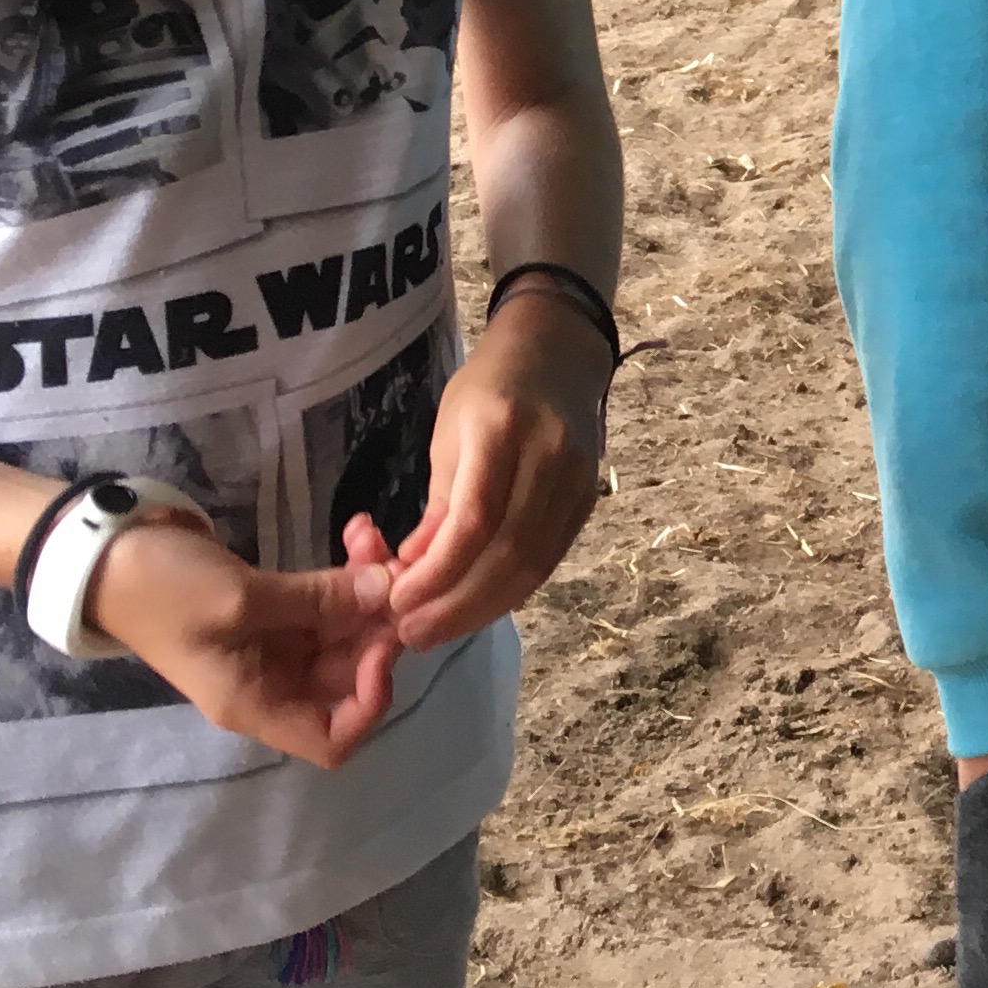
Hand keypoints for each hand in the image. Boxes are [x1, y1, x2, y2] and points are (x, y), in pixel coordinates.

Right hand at [83, 515, 399, 769]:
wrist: (107, 555)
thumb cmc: (162, 591)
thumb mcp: (238, 598)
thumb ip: (317, 598)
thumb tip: (388, 591)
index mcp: (257, 703)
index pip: (333, 740)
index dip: (371, 702)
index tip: (382, 645)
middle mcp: (272, 682)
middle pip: (350, 677)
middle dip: (379, 626)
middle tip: (396, 567)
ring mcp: (274, 645)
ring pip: (346, 632)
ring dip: (369, 588)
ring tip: (374, 538)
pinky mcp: (275, 609)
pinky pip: (328, 602)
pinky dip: (348, 573)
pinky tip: (358, 531)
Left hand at [385, 291, 613, 649]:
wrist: (557, 354)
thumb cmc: (488, 388)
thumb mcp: (448, 436)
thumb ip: (436, 508)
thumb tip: (413, 576)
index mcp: (502, 430)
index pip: (476, 520)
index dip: (439, 573)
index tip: (399, 603)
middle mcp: (548, 456)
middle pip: (508, 552)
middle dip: (458, 605)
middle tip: (413, 634)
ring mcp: (577, 479)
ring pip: (534, 564)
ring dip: (483, 608)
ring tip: (440, 629)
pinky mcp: (588, 500)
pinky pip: (549, 559)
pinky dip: (512, 590)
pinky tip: (479, 606)